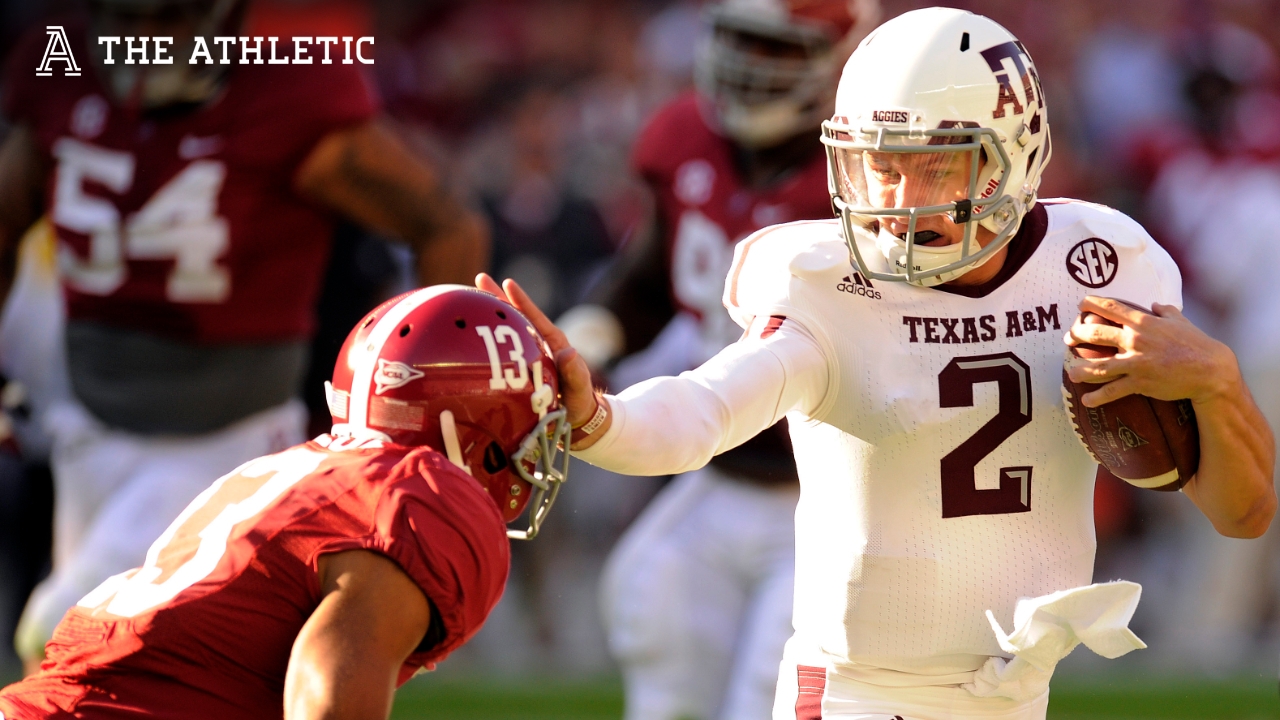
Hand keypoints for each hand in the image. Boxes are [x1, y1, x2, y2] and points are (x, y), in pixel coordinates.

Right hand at [475, 273, 600, 427]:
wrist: (576, 417)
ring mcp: (525, 355)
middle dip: (498, 298)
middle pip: (515, 317)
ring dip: (488, 315)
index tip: (508, 283)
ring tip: (468, 299)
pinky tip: (467, 335)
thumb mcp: (580, 385)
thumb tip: (568, 352)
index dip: (521, 301)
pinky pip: (499, 351)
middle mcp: (536, 344)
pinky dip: (485, 341)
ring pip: (504, 331)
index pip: (534, 318)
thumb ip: (575, 371)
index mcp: (551, 343)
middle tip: (480, 278)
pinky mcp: (517, 368)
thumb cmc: (580, 399)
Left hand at [1064, 296, 1240, 408]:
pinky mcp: (1140, 383)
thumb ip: (1165, 311)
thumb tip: (1156, 304)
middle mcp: (1136, 340)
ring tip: (1071, 373)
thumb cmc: (1197, 344)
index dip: (1091, 304)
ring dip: (1080, 370)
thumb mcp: (1181, 321)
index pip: (1111, 308)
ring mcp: (1136, 362)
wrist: (1211, 371)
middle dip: (1077, 335)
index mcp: (1144, 322)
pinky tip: (1086, 401)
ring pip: (1099, 366)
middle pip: (1096, 334)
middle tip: (1069, 339)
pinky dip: (1098, 397)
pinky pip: (1113, 391)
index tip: (1080, 305)